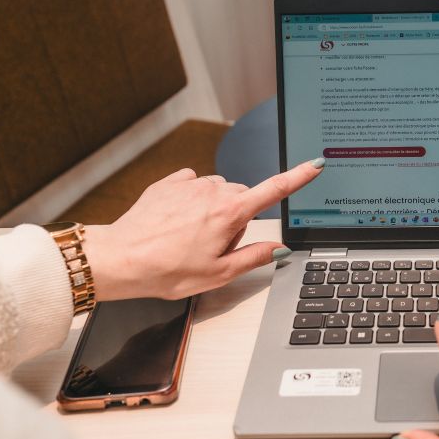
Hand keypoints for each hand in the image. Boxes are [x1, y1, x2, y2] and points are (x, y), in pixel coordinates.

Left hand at [81, 159, 323, 300]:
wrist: (122, 259)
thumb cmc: (167, 270)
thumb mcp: (219, 273)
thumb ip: (254, 257)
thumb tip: (278, 248)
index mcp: (230, 213)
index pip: (274, 191)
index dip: (299, 177)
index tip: (316, 164)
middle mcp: (213, 191)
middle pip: (242, 197)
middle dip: (237, 218)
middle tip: (215, 247)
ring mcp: (189, 184)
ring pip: (217, 192)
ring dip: (214, 210)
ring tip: (191, 238)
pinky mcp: (169, 183)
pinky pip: (193, 186)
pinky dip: (192, 201)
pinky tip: (178, 223)